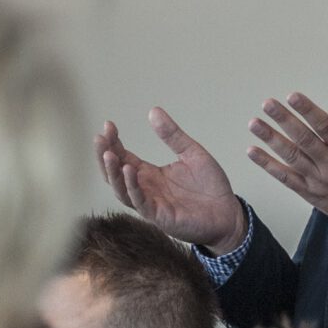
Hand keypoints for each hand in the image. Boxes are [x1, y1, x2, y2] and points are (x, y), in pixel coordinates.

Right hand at [98, 108, 246, 251]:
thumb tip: (153, 111)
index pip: (123, 156)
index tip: (108, 125)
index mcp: (150, 174)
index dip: (113, 142)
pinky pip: (140, 202)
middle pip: (115, 173)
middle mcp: (145, 188)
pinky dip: (132, 187)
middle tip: (100, 138)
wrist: (228, 212)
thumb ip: (172, 135)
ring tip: (108, 154)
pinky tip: (129, 170)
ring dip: (112, 173)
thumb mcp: (191, 152)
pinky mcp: (160, 216)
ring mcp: (151, 203)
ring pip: (121, 190)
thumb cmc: (210, 187)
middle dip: (104, 156)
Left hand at [247, 78, 327, 226]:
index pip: (326, 126)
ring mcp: (319, 180)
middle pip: (304, 140)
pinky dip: (268, 166)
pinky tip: (252, 151)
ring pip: (292, 158)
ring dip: (271, 140)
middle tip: (267, 104)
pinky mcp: (310, 193)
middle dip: (284, 120)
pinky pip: (286, 178)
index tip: (293, 96)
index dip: (308, 110)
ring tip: (254, 124)